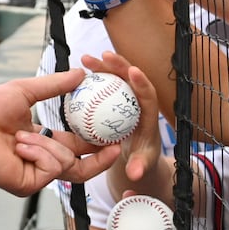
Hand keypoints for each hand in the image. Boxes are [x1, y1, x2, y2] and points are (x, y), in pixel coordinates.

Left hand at [0, 70, 121, 194]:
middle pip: (80, 167)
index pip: (77, 147)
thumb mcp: (28, 91)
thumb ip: (56, 85)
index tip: (115, 136)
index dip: (96, 144)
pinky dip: (39, 152)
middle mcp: (41, 161)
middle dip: (99, 159)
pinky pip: (51, 169)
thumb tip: (81, 72)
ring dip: (48, 145)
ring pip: (67, 164)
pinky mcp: (27, 185)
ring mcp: (35, 175)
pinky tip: (20, 145)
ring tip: (22, 135)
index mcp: (43, 142)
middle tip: (114, 148)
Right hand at [82, 51, 164, 190]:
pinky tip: (78, 72)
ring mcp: (126, 98)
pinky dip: (94, 77)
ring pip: (116, 77)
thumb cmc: (142, 158)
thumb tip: (135, 174)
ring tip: (85, 58)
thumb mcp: (141, 163)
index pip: (148, 95)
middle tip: (104, 55)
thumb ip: (139, 167)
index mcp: (149, 115)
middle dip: (120, 64)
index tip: (133, 71)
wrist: (136, 154)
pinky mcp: (115, 98)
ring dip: (103, 66)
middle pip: (132, 78)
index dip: (142, 82)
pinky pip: (105, 84)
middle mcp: (139, 102)